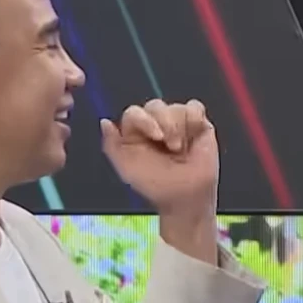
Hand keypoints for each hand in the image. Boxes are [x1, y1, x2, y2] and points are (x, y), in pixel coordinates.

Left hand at [101, 99, 218, 218]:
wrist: (186, 197)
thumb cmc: (156, 185)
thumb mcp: (126, 167)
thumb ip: (111, 145)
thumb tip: (104, 122)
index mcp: (136, 133)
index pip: (135, 112)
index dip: (144, 119)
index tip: (156, 136)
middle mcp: (155, 124)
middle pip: (156, 105)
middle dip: (165, 123)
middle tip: (172, 146)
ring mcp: (177, 122)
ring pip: (176, 107)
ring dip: (179, 128)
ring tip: (182, 148)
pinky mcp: (198, 124)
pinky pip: (194, 106)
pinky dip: (194, 118)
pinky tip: (193, 138)